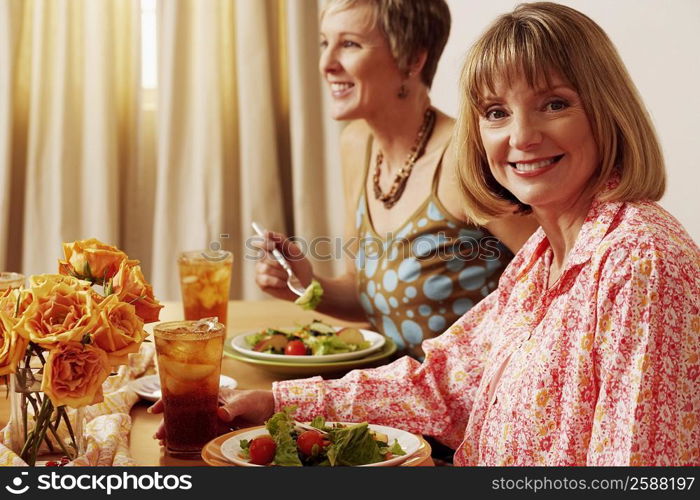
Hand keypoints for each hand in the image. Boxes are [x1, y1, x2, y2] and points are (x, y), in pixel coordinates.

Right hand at [149, 388, 274, 442]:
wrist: (269, 410)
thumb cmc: (256, 400)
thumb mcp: (245, 402)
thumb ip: (232, 408)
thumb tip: (220, 414)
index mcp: (211, 392)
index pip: (185, 393)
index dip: (168, 400)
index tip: (155, 409)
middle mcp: (208, 404)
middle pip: (184, 411)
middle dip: (168, 421)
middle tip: (158, 434)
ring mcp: (212, 416)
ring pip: (189, 423)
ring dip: (176, 431)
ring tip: (164, 440)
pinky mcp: (218, 428)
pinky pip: (200, 433)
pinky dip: (189, 438)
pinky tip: (180, 444)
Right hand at [253, 230, 313, 300]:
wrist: (305, 284)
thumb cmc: (300, 267)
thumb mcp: (294, 252)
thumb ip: (281, 240)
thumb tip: (266, 232)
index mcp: (271, 249)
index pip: (260, 241)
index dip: (263, 242)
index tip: (272, 245)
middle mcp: (263, 258)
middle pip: (262, 255)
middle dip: (277, 261)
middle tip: (288, 266)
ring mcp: (261, 270)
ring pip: (264, 268)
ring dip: (280, 273)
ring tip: (288, 276)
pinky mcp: (261, 282)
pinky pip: (265, 279)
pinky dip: (277, 281)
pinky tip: (284, 283)